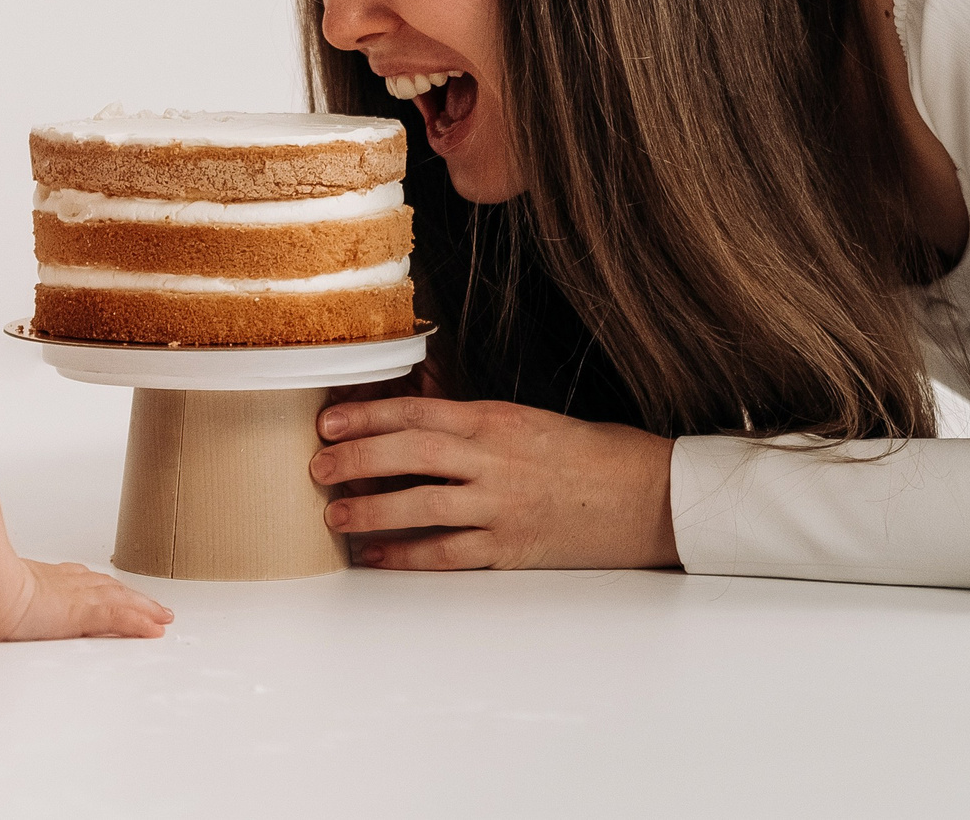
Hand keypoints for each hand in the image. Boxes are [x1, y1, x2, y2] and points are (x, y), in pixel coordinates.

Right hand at [0, 559, 172, 641]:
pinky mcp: (82, 612)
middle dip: (131, 597)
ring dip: (144, 609)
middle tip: (151, 606)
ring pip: (120, 600)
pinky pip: (119, 617)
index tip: (112, 589)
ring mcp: (75, 596)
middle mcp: (65, 583)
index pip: (81, 581)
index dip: (101, 587)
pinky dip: (140, 622)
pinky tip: (156, 628)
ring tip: (162, 617)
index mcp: (44, 579)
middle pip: (107, 588)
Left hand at [310, 396, 678, 570]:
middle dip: (355, 459)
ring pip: (421, 504)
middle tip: (318, 467)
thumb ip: (474, 423)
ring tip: (335, 516)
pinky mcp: (512, 548)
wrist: (651, 497)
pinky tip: (378, 557)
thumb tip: (414, 421)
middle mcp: (495, 459)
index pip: (417, 411)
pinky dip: (407, 555)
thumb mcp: (529, 421)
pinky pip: (447, 553)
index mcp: (497, 420)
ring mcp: (502, 506)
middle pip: (409, 453)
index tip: (329, 422)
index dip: (366, 416)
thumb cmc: (592, 455)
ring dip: (371, 510)